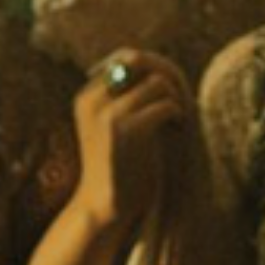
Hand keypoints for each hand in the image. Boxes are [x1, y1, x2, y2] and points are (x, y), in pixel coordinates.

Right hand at [72, 49, 191, 231]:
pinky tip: (178, 128)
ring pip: (157, 84)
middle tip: (175, 108)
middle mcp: (92, 100)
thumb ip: (125, 97)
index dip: (151, 72)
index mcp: (86, 96)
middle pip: (142, 65)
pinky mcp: (125, 132)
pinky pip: (164, 106)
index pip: (125, 58)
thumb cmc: (115, 167)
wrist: (103, 206)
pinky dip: (177, 115)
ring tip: (177, 118)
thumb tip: (152, 65)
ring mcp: (106, 115)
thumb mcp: (112, 125)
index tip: (162, 96)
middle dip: (165, 84)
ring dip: (174, 99)